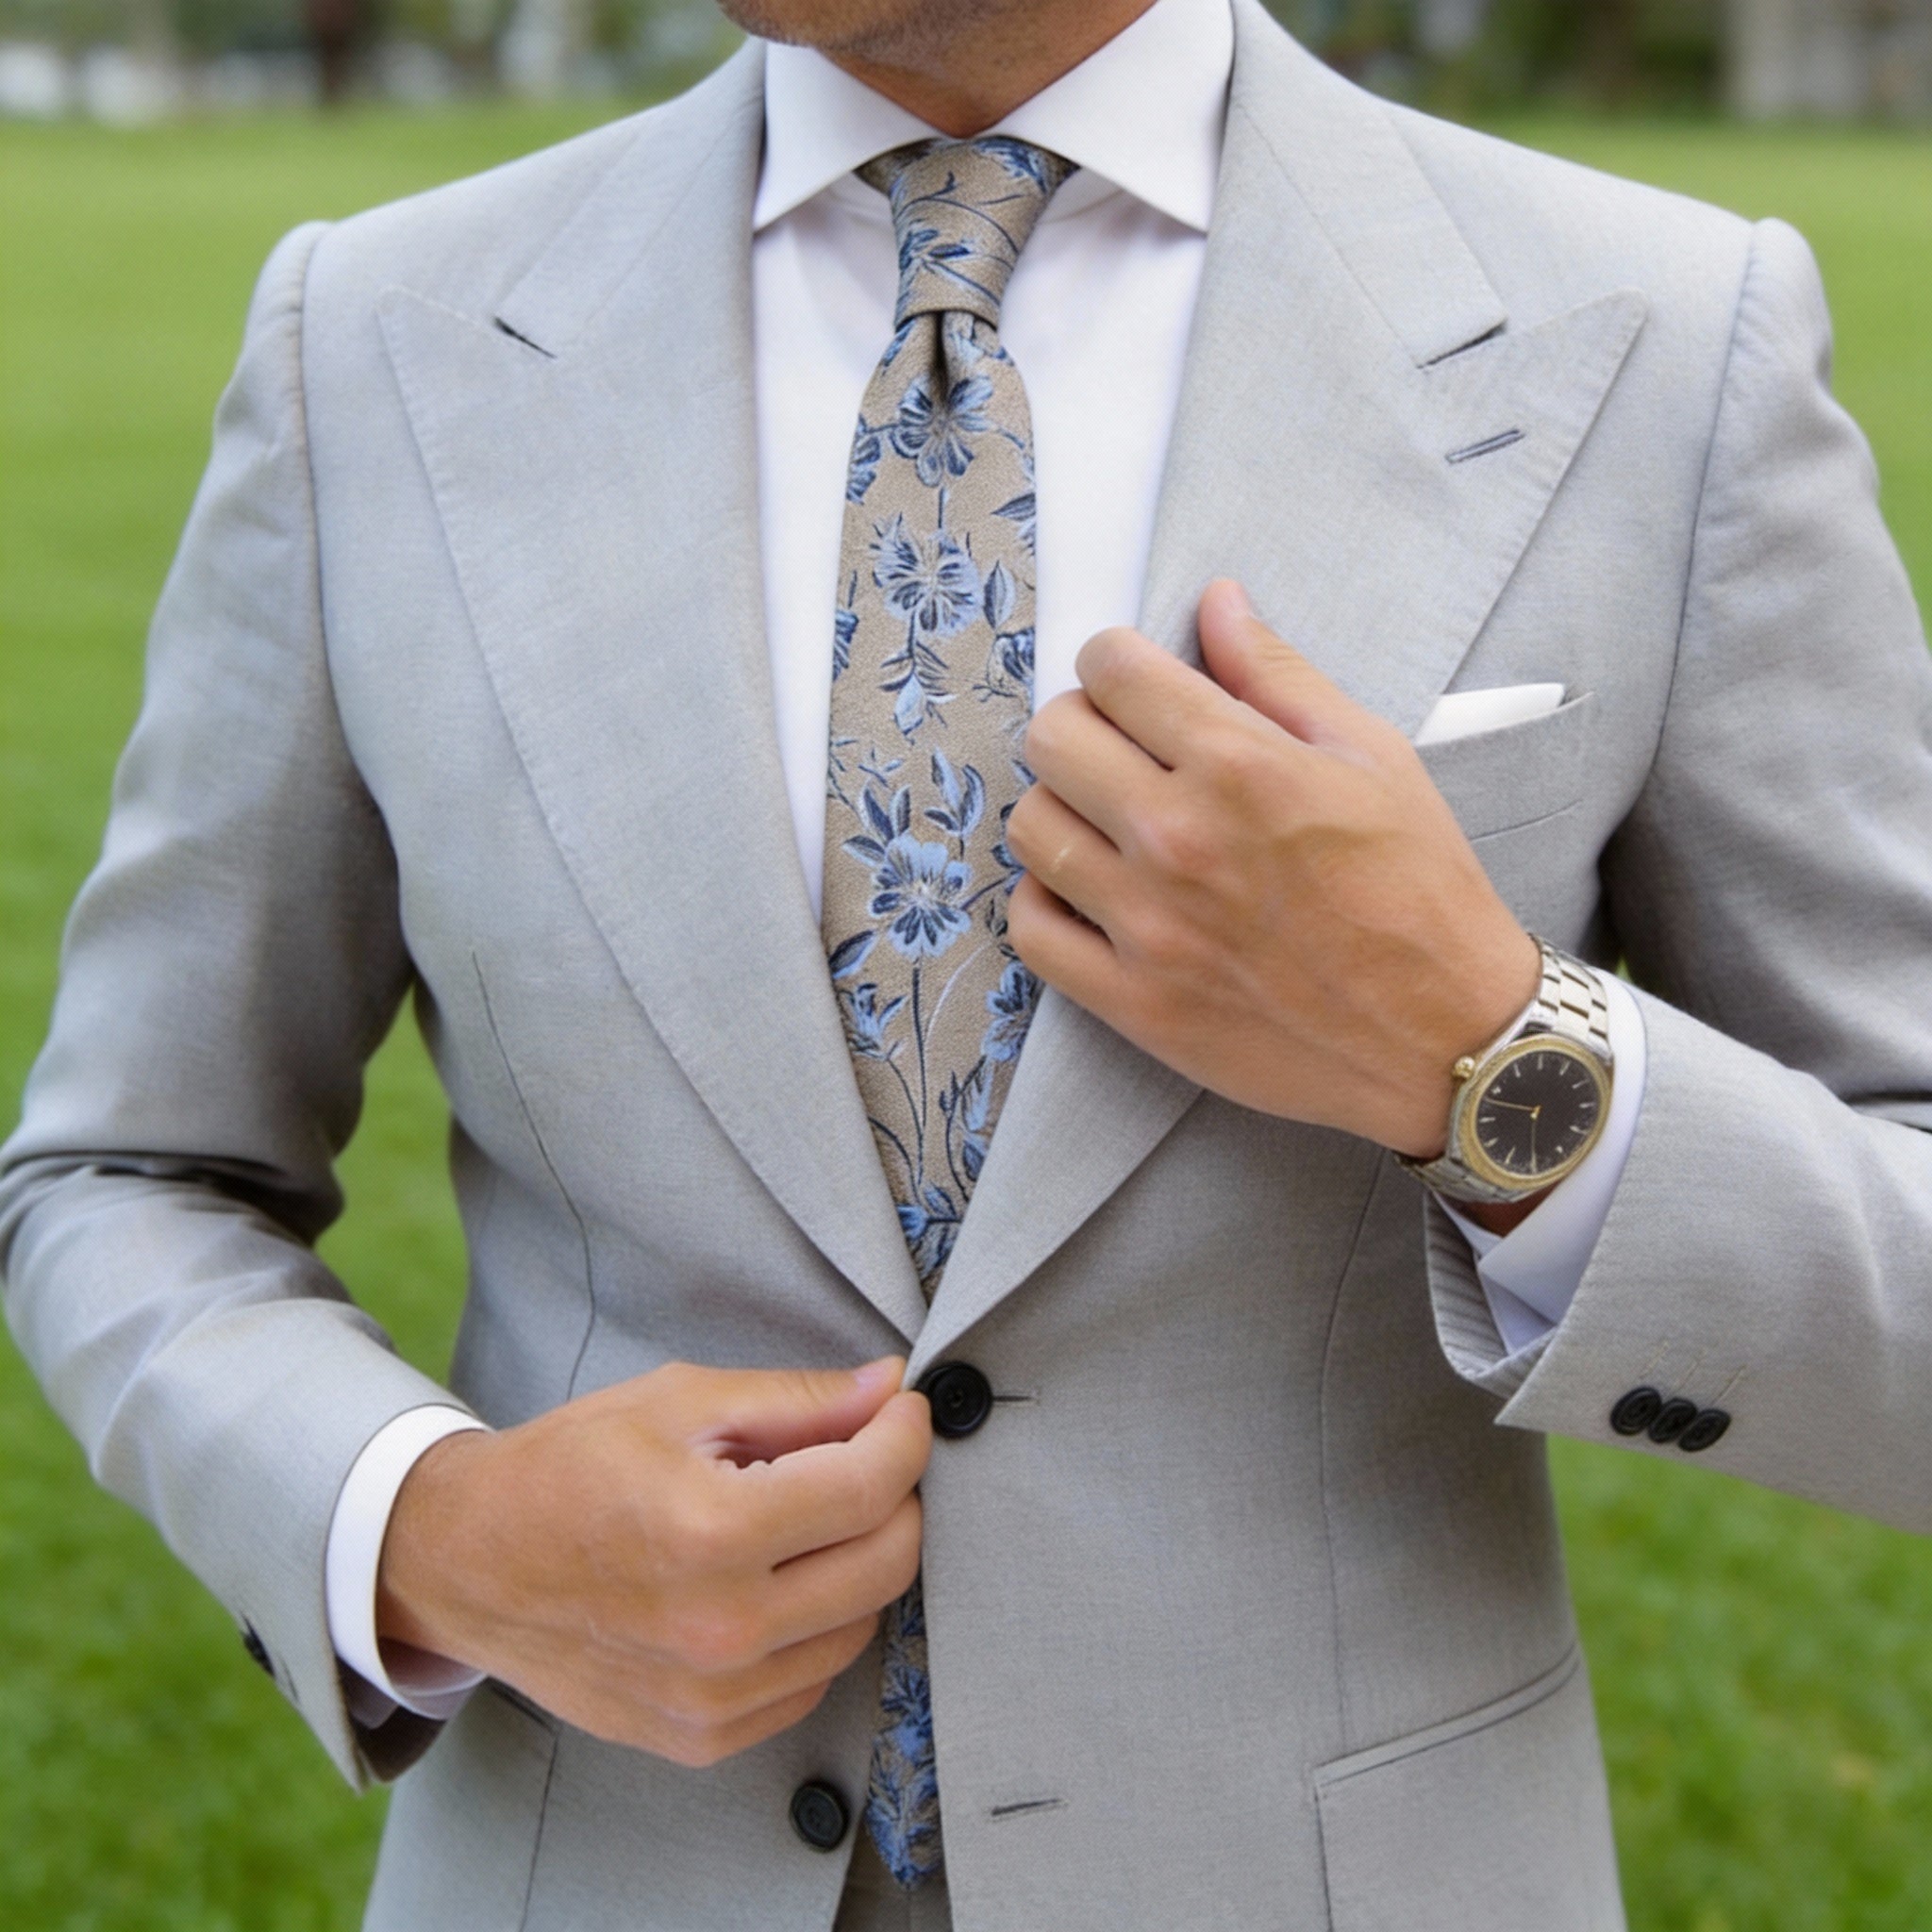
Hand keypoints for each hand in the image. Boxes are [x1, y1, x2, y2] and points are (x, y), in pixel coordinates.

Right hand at [376, 1358, 929, 1767]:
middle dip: (896, 1496)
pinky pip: (812, 1680)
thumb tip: (890, 1388)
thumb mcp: (681, 1402)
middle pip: (887, 1562)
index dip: (905, 1435)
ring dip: (857, 1562)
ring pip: (861, 1624)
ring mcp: (712, 1697)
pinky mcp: (702, 1737)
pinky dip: (817, 1625)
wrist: (469, 1562)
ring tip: (804, 1518)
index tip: (902, 1410)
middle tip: (863, 1456)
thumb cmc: (570, 1466)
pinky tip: (773, 1581)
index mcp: (713, 1531)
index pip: (871, 1486)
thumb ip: (798, 1400)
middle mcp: (720, 1629)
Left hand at [1005, 579, 1538, 1158]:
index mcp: (1241, 765)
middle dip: (1081, 725)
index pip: (1110, 669)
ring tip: (1110, 822)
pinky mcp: (1134, 1002)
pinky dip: (1048, 901)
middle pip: (1051, 739)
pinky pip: (1032, 929)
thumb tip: (1216, 601)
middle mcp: (1180, 839)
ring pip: (1032, 827)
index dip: (1117, 662)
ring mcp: (1149, 926)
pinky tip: (1093, 891)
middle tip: (1122, 749)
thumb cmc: (1420, 889)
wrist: (1447, 1036)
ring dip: (1062, 809)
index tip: (1136, 684)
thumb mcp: (1371, 755)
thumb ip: (1278, 673)